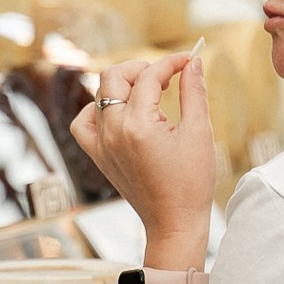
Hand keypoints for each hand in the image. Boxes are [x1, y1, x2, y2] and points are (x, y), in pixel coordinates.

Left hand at [71, 53, 213, 248]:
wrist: (174, 222)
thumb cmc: (191, 183)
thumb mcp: (199, 133)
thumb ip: (194, 92)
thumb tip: (193, 62)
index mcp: (138, 125)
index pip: (150, 76)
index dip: (171, 63)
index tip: (188, 60)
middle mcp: (113, 131)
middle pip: (115, 76)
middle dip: (141, 68)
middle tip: (166, 77)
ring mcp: (101, 144)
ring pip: (99, 95)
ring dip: (123, 86)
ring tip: (148, 96)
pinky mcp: (98, 156)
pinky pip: (84, 122)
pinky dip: (98, 110)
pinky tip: (119, 113)